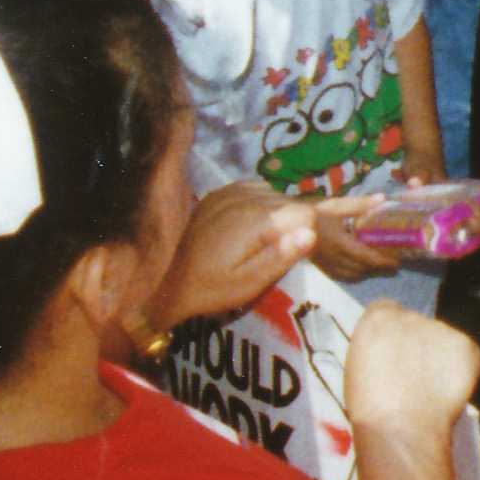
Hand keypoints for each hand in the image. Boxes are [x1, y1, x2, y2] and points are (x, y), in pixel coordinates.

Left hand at [156, 176, 315, 333]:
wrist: (167, 282)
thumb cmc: (211, 288)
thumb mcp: (249, 284)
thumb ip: (280, 257)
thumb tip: (311, 234)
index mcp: (255, 219)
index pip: (306, 212)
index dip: (310, 233)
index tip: (300, 253)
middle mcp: (244, 197)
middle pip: (291, 202)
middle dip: (295, 225)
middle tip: (282, 252)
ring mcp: (229, 192)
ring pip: (274, 194)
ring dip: (278, 215)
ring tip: (267, 242)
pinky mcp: (218, 194)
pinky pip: (254, 190)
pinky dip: (260, 205)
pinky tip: (252, 226)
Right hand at [340, 302, 479, 435]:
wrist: (401, 428)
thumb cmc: (371, 408)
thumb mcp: (359, 365)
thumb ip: (377, 347)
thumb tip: (391, 351)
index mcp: (378, 316)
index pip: (389, 312)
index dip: (394, 337)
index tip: (395, 357)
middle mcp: (411, 315)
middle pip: (418, 325)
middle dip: (419, 346)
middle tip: (414, 379)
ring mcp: (442, 329)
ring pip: (443, 340)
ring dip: (440, 359)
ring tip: (431, 391)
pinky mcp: (467, 346)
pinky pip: (466, 355)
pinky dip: (462, 372)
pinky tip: (447, 392)